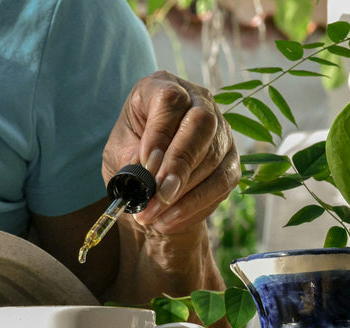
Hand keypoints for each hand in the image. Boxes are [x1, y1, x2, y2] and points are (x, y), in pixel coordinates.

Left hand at [102, 70, 239, 234]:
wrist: (150, 190)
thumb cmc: (130, 162)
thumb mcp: (118, 156)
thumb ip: (130, 159)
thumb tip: (145, 171)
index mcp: (162, 87)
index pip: (170, 100)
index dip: (160, 133)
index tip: (146, 164)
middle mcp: (198, 101)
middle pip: (202, 123)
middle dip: (180, 163)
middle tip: (159, 192)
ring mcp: (220, 130)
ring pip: (213, 156)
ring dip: (183, 191)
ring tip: (153, 213)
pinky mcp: (231, 160)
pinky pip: (223, 182)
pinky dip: (196, 204)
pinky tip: (169, 218)